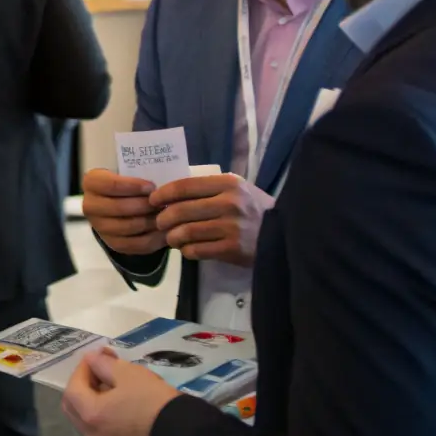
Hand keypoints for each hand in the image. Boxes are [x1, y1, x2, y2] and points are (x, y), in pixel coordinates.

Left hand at [62, 348, 178, 435]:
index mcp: (91, 415)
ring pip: (89, 424)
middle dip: (84, 387)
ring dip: (94, 405)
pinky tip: (124, 412)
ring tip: (115, 391)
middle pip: (75, 408)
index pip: (73, 387)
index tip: (97, 357)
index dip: (82, 369)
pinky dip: (106, 422)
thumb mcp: (129, 373)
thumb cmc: (153, 401)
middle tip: (101, 373)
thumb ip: (104, 364)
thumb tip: (92, 360)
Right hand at [81, 169, 165, 256]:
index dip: (133, 186)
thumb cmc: (127, 181)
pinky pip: (135, 245)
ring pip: (129, 227)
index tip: (152, 187)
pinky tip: (165, 231)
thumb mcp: (127, 171)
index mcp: (92, 183)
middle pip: (120, 208)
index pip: (111, 185)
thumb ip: (139, 173)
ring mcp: (99, 227)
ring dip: (151, 222)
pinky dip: (153, 239)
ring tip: (166, 215)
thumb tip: (160, 181)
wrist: (118, 200)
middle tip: (163, 202)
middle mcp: (90, 206)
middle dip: (145, 206)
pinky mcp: (112, 243)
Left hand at [150, 173, 273, 265]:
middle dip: (163, 219)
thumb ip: (209, 189)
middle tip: (160, 223)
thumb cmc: (254, 209)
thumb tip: (171, 194)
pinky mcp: (232, 249)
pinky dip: (186, 251)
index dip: (163, 194)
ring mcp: (231, 227)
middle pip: (180, 210)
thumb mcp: (236, 190)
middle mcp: (229, 203)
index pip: (185, 186)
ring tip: (172, 238)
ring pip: (186, 232)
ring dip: (173, 237)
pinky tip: (187, 249)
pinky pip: (197, 250)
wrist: (282, 234)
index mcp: (227, 184)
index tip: (153, 201)